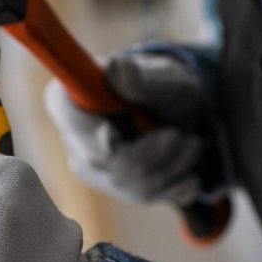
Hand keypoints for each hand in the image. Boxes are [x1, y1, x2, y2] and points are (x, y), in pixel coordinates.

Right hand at [46, 51, 212, 204]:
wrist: (182, 113)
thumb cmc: (166, 87)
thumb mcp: (161, 78)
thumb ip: (138, 78)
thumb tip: (116, 66)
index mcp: (70, 100)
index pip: (68, 120)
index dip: (87, 132)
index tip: (112, 134)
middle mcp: (75, 139)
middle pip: (106, 161)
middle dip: (154, 152)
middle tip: (186, 137)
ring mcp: (92, 167)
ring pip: (130, 182)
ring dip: (173, 165)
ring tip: (192, 144)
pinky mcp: (112, 187)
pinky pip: (144, 195)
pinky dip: (175, 184)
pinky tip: (188, 170)